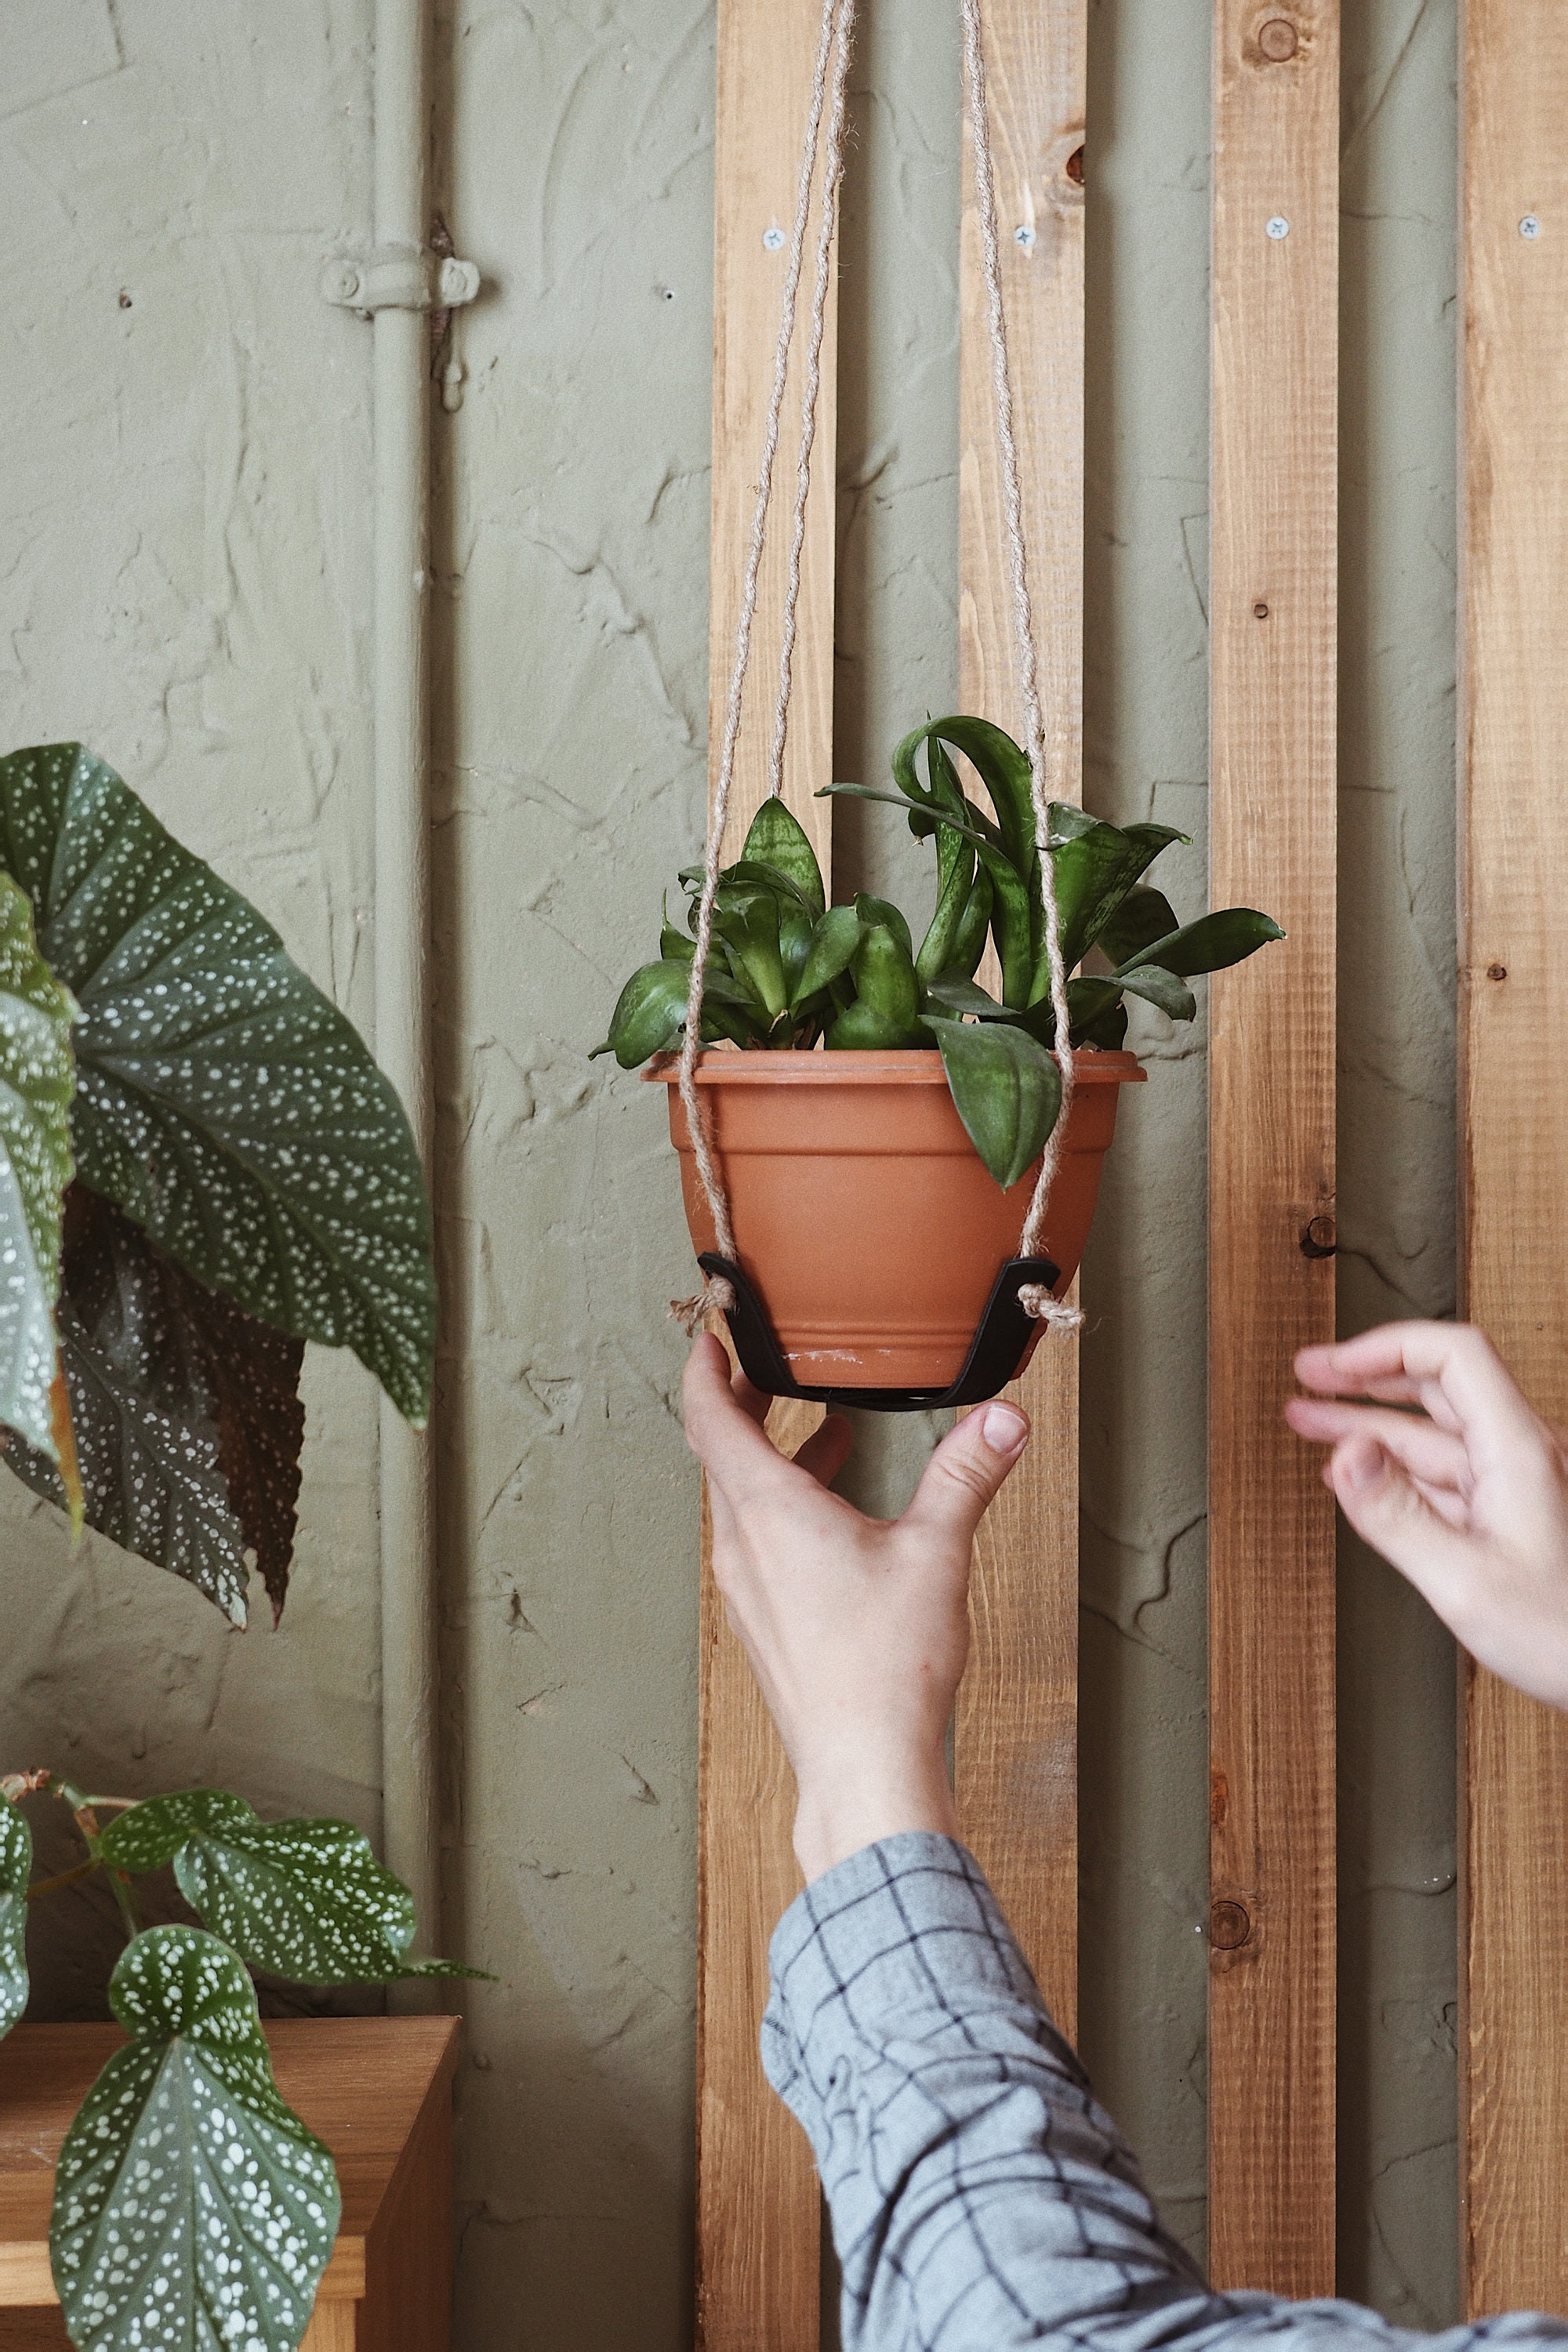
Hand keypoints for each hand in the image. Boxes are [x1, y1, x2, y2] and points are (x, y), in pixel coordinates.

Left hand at [682, 1334, 1031, 1880]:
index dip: (706, 1370)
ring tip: (825, 1435)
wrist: (863, 1768)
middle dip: (746, 1405)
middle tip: (771, 1371)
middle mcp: (743, 1548)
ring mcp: (747, 1591)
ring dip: (773, 1459)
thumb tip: (1002, 1420)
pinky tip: (837, 1518)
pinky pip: (758, 1543)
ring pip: (741, 1502)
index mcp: (768, 1513)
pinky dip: (785, 1508)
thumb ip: (966, 1477)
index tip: (709, 1338)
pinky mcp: (765, 1623)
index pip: (710, 1419)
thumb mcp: (936, 1554)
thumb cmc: (885, 1670)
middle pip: (721, 1456)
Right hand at [1287, 1321, 1567, 1707]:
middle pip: (1438, 1387)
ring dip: (1369, 1425)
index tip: (1333, 1366)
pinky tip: (1357, 1477)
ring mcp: (1515, 1485)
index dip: (1386, 1348)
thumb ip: (1396, 1516)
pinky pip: (1443, 1477)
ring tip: (1310, 1419)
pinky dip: (1394, 1469)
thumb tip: (1346, 1455)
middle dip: (1366, 1377)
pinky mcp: (1508, 1516)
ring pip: (1432, 1436)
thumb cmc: (1560, 1637)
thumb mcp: (1464, 1582)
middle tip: (1310, 1374)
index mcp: (1518, 1451)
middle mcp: (1520, 1456)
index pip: (1452, 1356)